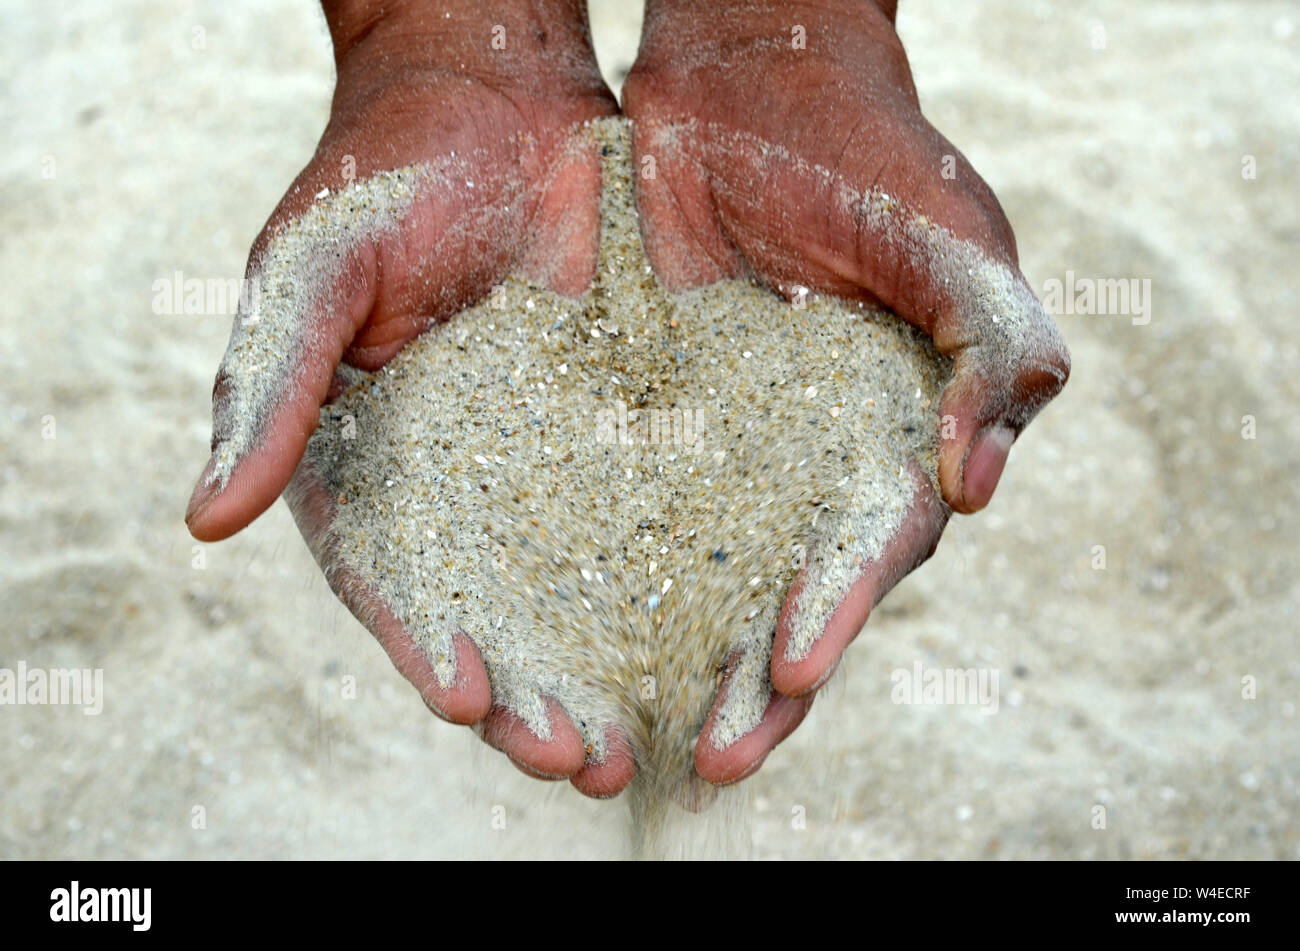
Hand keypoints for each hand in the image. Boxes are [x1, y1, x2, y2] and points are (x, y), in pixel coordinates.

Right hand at [185, 0, 630, 796]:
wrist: (497, 107)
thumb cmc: (384, 180)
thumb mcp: (315, 274)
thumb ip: (269, 393)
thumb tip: (204, 521)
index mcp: (370, 474)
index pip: (389, 585)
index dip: (419, 645)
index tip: (459, 695)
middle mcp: (462, 495)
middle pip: (493, 624)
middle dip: (528, 699)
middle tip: (576, 759)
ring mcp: (549, 475)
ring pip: (579, 601)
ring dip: (607, 678)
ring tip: (641, 742)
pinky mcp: (628, 443)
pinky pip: (658, 524)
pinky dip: (679, 590)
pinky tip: (713, 643)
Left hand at [622, 0, 1069, 782]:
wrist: (750, 82)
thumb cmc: (868, 154)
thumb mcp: (948, 238)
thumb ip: (993, 346)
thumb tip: (976, 480)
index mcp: (887, 443)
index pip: (867, 554)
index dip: (836, 611)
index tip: (789, 666)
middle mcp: (800, 470)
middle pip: (779, 598)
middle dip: (749, 684)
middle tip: (707, 758)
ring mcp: (717, 453)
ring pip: (688, 577)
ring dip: (660, 659)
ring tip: (615, 734)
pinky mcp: (635, 424)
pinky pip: (605, 507)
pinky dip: (581, 571)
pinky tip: (544, 629)